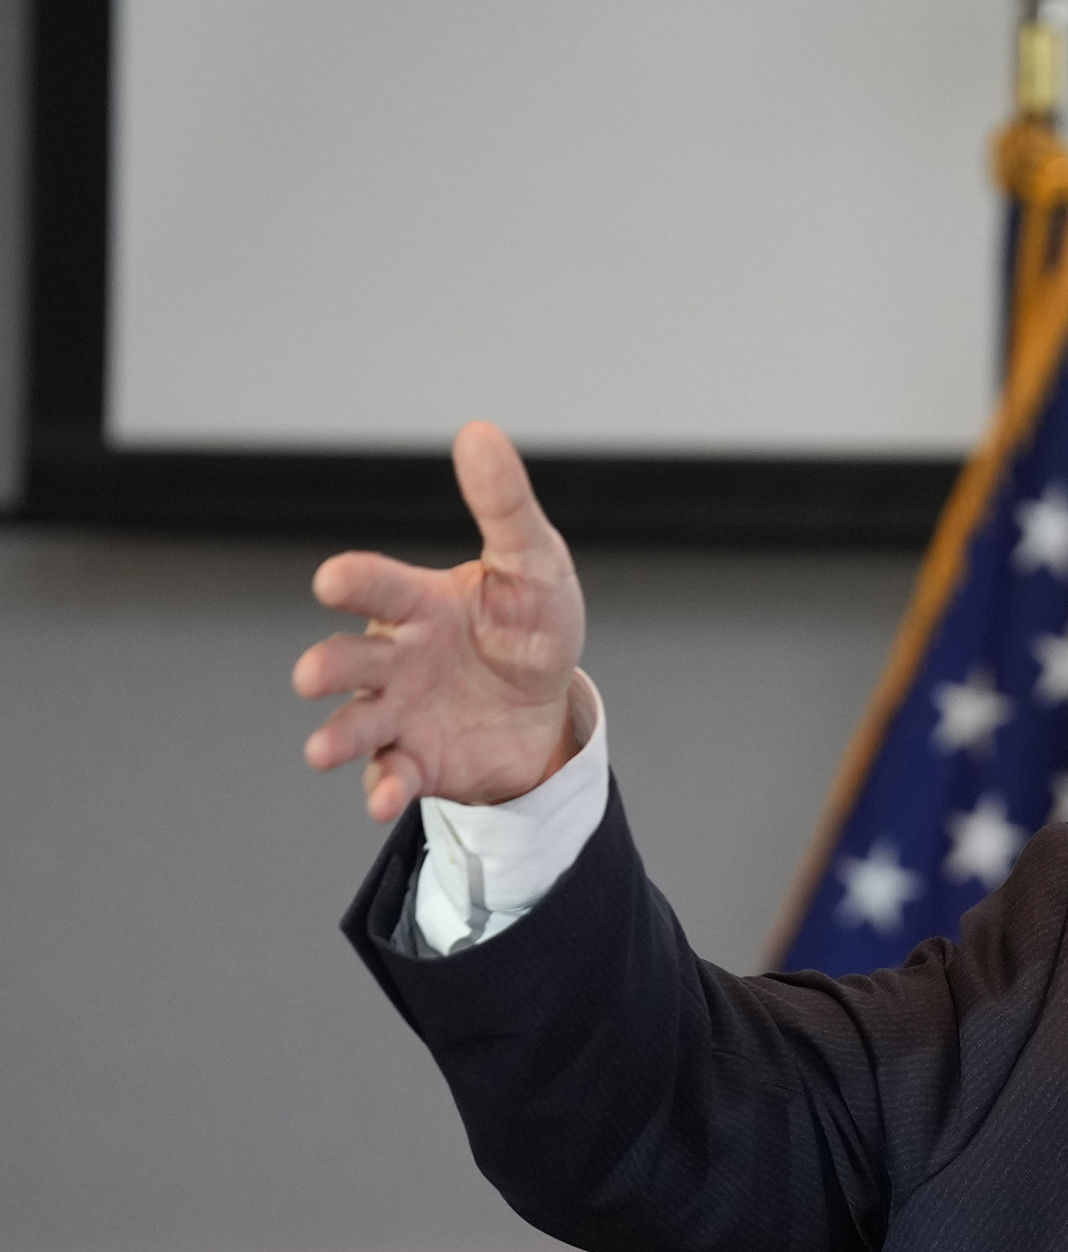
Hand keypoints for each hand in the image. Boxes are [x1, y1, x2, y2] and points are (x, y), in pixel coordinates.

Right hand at [294, 422, 588, 821]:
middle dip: (329, 665)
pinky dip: (383, 788)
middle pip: (349, 659)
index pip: (377, 587)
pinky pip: (391, 775)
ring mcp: (402, 712)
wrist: (549, 705)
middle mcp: (396, 658)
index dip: (355, 583)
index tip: (334, 580)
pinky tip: (384, 798)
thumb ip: (504, 507)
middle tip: (312, 675)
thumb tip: (479, 431)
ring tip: (320, 749)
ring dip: (335, 735)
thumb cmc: (530, 624)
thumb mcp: (535, 564)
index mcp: (418, 604)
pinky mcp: (419, 760)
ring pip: (356, 723)